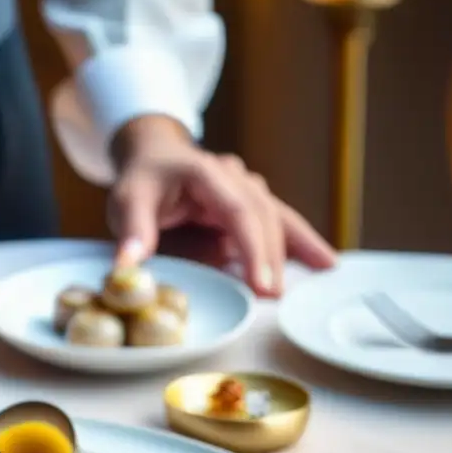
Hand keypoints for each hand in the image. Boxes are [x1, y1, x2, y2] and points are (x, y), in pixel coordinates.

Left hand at [106, 115, 336, 296]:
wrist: (154, 156)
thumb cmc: (142, 179)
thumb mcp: (127, 200)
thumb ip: (132, 231)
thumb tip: (127, 269)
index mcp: (206, 172)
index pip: (236, 210)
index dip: (251, 247)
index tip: (260, 283)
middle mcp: (234, 178)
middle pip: (262, 215)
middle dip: (271, 256)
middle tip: (273, 295)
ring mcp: (247, 189)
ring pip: (277, 217)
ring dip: (297, 247)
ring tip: (322, 272)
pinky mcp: (251, 205)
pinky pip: (279, 222)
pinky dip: (299, 242)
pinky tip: (325, 262)